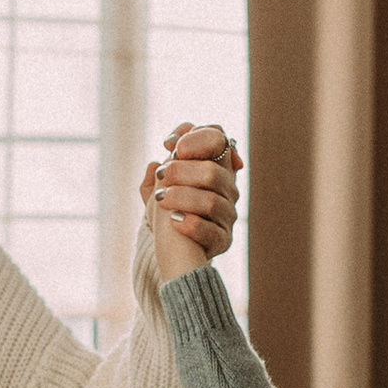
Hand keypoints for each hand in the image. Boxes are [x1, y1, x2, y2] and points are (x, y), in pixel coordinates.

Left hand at [143, 122, 241, 281]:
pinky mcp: (223, 240)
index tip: (171, 146)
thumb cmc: (168, 211)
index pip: (218, 140)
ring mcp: (227, 215)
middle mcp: (227, 189)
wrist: (173, 249)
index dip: (197, 138)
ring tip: (161, 200)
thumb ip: (163, 166)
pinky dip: (191, 225)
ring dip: (182, 198)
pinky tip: (174, 221)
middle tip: (161, 176)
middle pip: (213, 172)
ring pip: (211, 202)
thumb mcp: (160, 185)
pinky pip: (211, 231)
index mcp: (215, 168)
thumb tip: (164, 151)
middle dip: (181, 171)